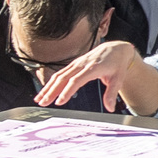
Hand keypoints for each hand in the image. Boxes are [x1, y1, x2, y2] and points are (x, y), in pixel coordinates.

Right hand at [35, 40, 157, 114]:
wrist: (116, 49)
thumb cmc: (117, 64)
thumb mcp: (119, 79)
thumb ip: (112, 93)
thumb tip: (110, 108)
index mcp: (93, 68)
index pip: (76, 80)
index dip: (67, 91)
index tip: (60, 102)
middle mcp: (82, 64)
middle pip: (63, 78)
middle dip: (52, 91)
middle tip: (43, 103)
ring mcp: (76, 63)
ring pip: (59, 75)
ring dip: (48, 87)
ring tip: (39, 100)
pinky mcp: (74, 64)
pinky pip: (60, 73)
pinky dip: (51, 83)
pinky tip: (45, 92)